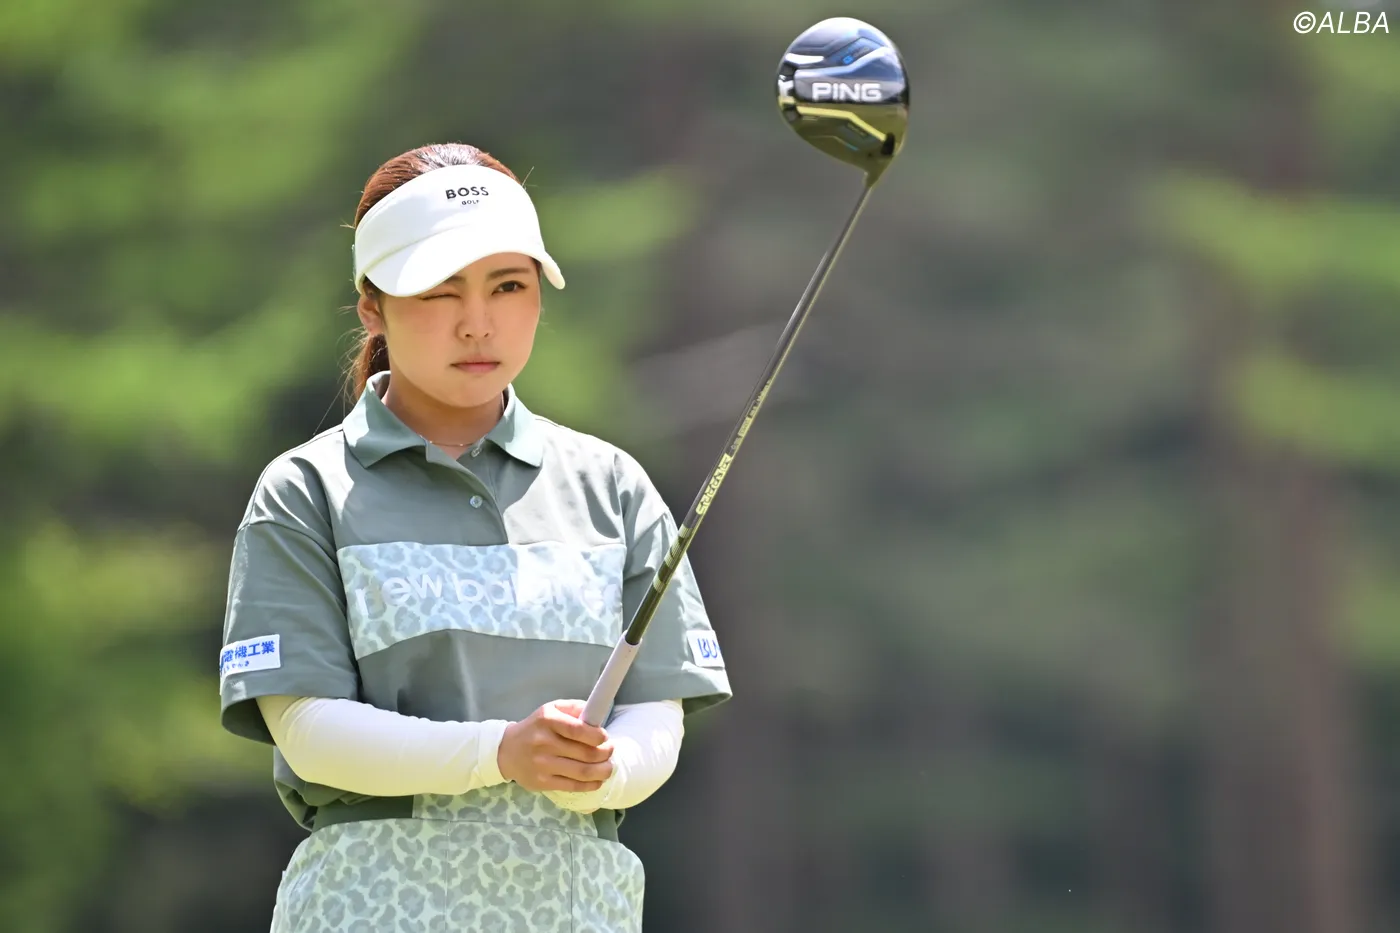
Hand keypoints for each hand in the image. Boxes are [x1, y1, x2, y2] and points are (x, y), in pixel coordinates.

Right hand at [497, 700, 614, 792]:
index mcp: (548, 720)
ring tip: (608, 767)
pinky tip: (597, 780)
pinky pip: (573, 786)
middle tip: (610, 751)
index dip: (598, 736)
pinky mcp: (542, 782)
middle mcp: (544, 742)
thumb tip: (597, 714)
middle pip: (585, 753)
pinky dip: (591, 784)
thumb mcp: (552, 709)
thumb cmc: (536, 728)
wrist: (507, 750)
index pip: (579, 730)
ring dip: (602, 771)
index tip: (605, 738)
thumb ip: (575, 708)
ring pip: (582, 772)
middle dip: (605, 753)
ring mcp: (542, 764)